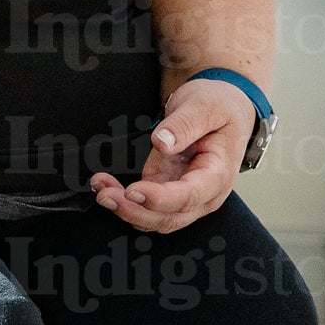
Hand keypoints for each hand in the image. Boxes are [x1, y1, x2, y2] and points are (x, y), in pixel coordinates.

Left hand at [90, 77, 256, 233]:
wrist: (224, 109)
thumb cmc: (219, 107)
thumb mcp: (206, 106)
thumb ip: (185, 124)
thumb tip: (162, 143)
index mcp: (218, 175)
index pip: (190, 196)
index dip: (160, 199)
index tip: (133, 191)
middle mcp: (204, 194)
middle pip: (170, 217)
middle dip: (135, 210)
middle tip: (105, 194)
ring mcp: (186, 196)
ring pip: (156, 218)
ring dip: (126, 209)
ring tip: (100, 188)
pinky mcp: (169, 191)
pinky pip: (148, 207)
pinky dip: (126, 202)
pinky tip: (106, 187)